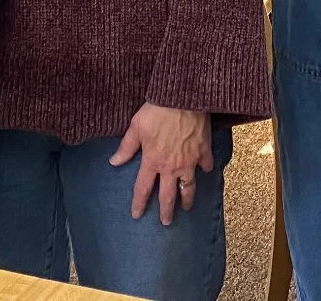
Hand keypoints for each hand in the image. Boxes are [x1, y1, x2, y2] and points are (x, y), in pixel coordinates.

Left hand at [109, 104, 211, 225]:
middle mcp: (171, 166)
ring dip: (187, 199)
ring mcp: (190, 161)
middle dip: (166, 211)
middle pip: (168, 196)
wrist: (183, 98)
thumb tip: (114, 162)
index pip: (143, 188)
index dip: (139, 203)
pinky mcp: (204, 152)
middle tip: (166, 222)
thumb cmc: (157, 110)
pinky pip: (206, 166)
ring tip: (187, 207)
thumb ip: (126, 147)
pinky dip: (205, 170)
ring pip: (189, 188)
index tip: (137, 215)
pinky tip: (205, 171)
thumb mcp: (136, 127)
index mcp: (153, 161)